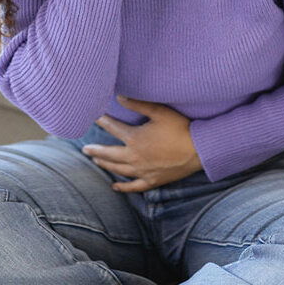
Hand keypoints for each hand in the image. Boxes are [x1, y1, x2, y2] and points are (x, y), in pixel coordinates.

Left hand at [82, 95, 202, 192]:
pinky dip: (123, 188)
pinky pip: (134, 187)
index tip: (92, 116)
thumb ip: (138, 104)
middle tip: (85, 148)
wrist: (198, 150)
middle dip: (96, 150)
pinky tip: (115, 186)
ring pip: (118, 170)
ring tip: (96, 160)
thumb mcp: (159, 111)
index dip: (101, 121)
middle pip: (110, 154)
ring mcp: (143, 171)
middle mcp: (135, 157)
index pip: (113, 128)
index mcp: (135, 139)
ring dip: (105, 165)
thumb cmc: (180, 128)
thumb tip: (119, 96)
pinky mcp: (152, 181)